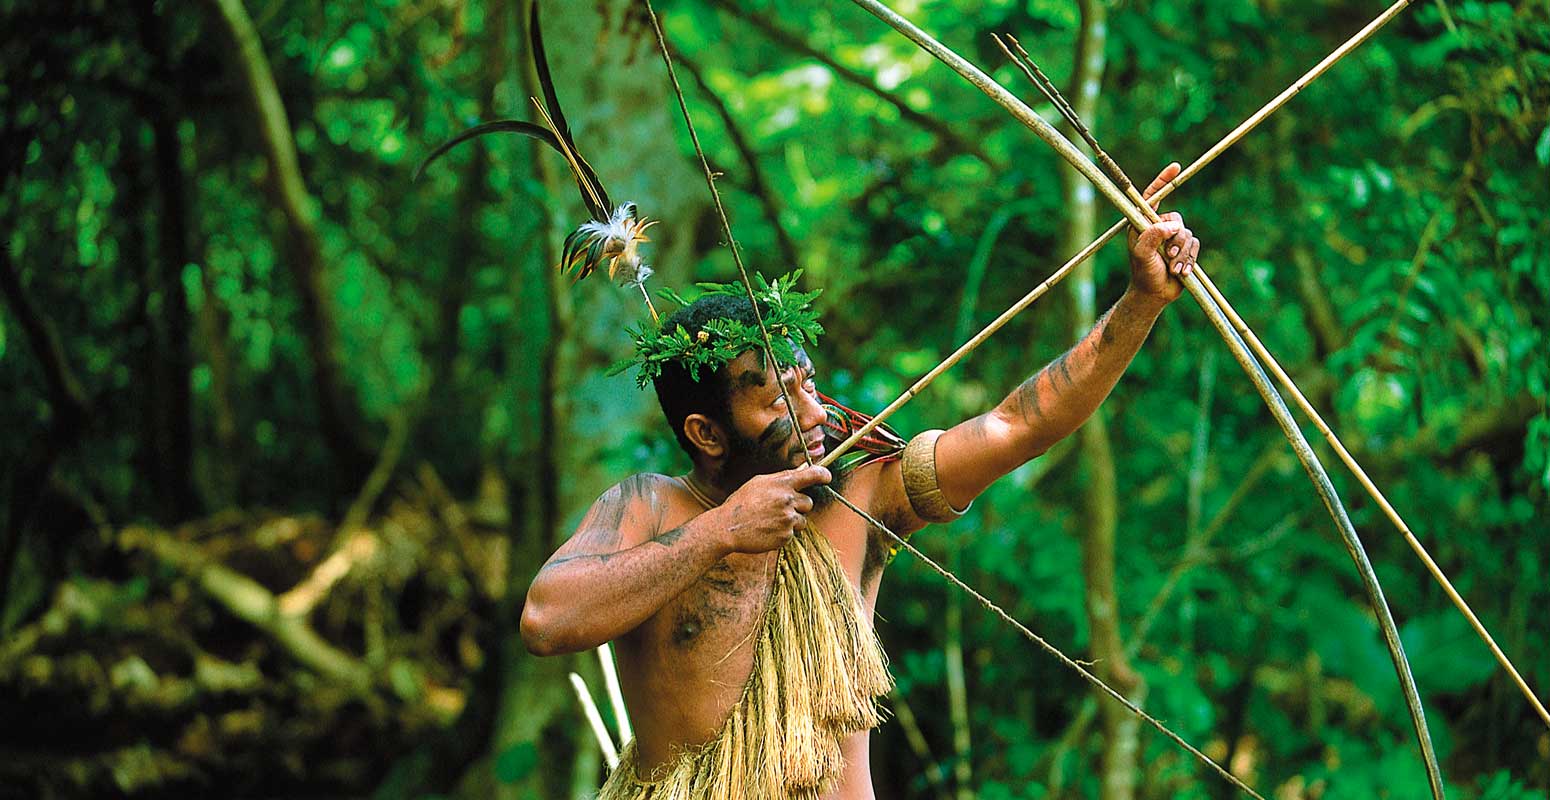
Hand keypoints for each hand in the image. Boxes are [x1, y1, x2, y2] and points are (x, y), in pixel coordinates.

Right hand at [718, 465, 831, 553]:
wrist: (728, 527)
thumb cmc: (742, 503)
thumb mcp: (759, 483)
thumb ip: (782, 478)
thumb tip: (802, 470)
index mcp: (782, 483)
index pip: (812, 475)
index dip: (823, 475)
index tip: (827, 477)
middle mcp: (788, 500)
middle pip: (808, 503)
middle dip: (798, 506)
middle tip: (778, 509)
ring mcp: (788, 519)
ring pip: (802, 520)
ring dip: (791, 521)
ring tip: (771, 520)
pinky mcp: (786, 536)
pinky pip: (793, 533)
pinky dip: (783, 533)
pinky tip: (768, 530)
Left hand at [1126, 162, 1198, 304]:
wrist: (1154, 294)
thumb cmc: (1143, 274)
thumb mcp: (1142, 255)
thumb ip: (1151, 237)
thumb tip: (1170, 225)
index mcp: (1142, 223)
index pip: (1153, 196)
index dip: (1163, 181)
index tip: (1176, 167)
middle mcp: (1158, 226)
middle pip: (1177, 219)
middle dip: (1175, 239)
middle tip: (1168, 255)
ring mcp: (1172, 237)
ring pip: (1188, 234)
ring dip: (1181, 253)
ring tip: (1172, 268)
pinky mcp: (1185, 248)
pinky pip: (1195, 245)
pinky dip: (1189, 259)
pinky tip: (1181, 272)